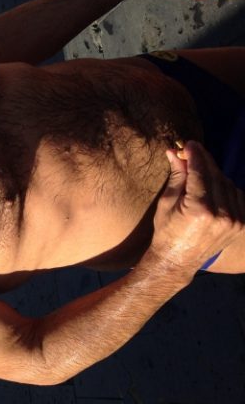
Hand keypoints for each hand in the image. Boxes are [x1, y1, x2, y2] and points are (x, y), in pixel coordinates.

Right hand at [149, 141, 244, 276]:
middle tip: (193, 150)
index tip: (189, 144)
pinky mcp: (241, 224)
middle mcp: (222, 214)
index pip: (200, 173)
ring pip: (228, 184)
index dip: (195, 155)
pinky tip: (213, 185)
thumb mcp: (166, 203)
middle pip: (216, 176)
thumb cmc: (166, 231)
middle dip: (205, 161)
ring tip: (200, 169)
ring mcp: (235, 220)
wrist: (179, 260)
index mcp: (200, 209)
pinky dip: (226, 187)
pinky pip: (236, 196)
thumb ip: (177, 177)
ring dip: (215, 173)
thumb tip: (174, 152)